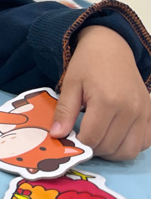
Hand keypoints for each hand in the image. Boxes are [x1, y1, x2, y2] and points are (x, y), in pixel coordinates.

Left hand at [50, 25, 150, 160]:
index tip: (71, 137)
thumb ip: (64, 111)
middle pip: (110, 147)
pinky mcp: (150, 113)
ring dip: (111, 151)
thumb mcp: (71, 84)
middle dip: (93, 148)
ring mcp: (143, 113)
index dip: (79, 143)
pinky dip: (129, 145)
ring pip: (129, 150)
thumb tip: (57, 135)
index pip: (93, 138)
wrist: (111, 47)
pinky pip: (144, 142)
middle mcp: (129, 109)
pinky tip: (116, 135)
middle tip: (83, 137)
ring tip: (99, 138)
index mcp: (107, 101)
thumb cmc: (88, 63)